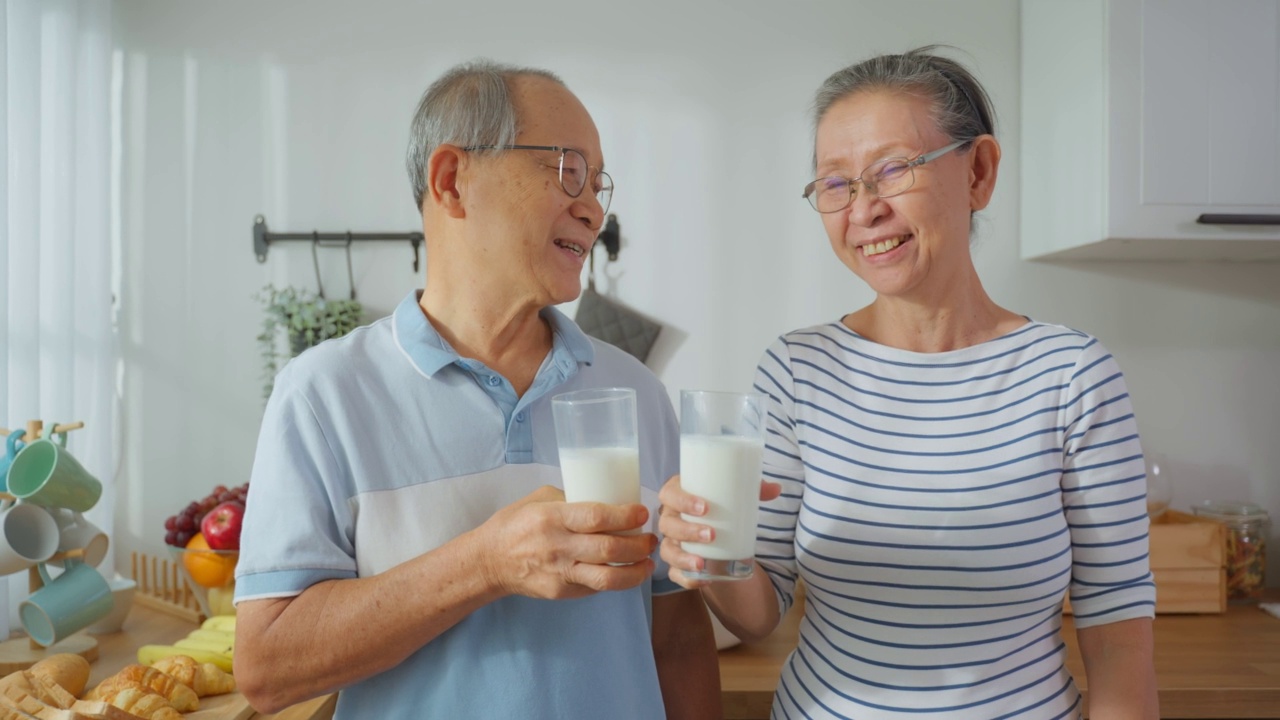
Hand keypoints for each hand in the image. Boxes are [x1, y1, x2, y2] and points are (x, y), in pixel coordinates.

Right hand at [477, 485, 656, 600]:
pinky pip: (595, 587)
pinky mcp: (561, 592)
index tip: (642, 513)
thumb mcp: (539, 499)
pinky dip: (616, 580)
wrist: (489, 561)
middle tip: (651, 539)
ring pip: (607, 577)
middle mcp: (558, 546)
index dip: (625, 516)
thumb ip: (571, 499)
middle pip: (609, 549)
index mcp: (552, 517)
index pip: (596, 517)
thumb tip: (606, 498)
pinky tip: (626, 572)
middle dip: (639, 545)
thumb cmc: (515, 524)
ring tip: (647, 562)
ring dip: (635, 571)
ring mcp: (560, 573)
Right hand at [658, 474, 780, 588]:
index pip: (669, 494)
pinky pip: (674, 573)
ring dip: (683, 558)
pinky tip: (702, 581)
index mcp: (678, 496)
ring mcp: (672, 542)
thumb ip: (754, 490)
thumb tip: (776, 489)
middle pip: (668, 525)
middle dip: (687, 531)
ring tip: (702, 563)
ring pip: (668, 551)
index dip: (682, 500)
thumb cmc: (720, 505)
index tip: (705, 507)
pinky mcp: (677, 563)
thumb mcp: (734, 495)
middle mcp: (671, 519)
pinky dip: (686, 579)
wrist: (716, 526)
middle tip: (711, 535)